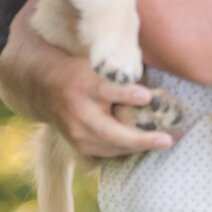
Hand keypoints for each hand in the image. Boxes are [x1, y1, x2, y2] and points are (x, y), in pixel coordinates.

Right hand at [0, 0, 173, 157]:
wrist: (44, 87)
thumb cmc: (80, 70)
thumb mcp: (95, 61)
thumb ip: (118, 66)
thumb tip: (154, 60)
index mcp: (83, 83)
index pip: (106, 90)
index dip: (127, 94)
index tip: (147, 95)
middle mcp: (78, 111)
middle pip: (110, 130)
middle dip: (139, 137)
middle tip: (166, 139)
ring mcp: (77, 132)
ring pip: (112, 146)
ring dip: (140, 146)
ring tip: (166, 142)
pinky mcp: (79, 145)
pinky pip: (108, 151)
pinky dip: (128, 148)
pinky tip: (148, 144)